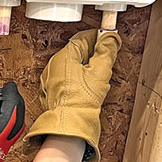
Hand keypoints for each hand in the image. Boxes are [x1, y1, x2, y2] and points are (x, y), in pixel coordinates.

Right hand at [0, 82, 24, 161]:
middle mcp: (1, 148)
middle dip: (14, 103)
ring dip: (6, 111)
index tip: (8, 85)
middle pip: (17, 121)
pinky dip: (0, 119)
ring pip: (10, 128)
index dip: (12, 97)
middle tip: (6, 90)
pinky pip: (3, 133)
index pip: (11, 115)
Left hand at [24, 29, 120, 161]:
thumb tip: (111, 38)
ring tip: (96, 81)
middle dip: (92, 56)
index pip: (82, 38)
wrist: (69, 123)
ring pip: (72, 66)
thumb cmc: (81, 100)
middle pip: (76, 52)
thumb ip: (107, 51)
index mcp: (64, 56)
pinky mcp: (51, 91)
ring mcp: (50, 79)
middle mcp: (53, 65)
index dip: (97, 38)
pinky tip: (86, 90)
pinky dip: (77, 81)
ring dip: (85, 69)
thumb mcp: (100, 72)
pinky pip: (66, 79)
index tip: (108, 41)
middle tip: (104, 64)